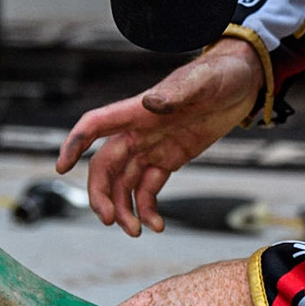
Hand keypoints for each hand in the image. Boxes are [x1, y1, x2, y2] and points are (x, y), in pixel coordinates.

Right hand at [56, 37, 260, 235]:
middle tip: (108, 221)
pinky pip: (150, 187)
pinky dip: (149, 208)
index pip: (96, 125)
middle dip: (101, 194)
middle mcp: (139, 131)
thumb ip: (177, 92)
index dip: (75, 144)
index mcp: (138, 110)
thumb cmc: (221, 73)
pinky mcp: (171, 159)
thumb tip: (152, 102)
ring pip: (125, 182)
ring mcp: (153, 146)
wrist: (243, 82)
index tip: (61, 167)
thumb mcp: (203, 80)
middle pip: (105, 166)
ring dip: (124, 208)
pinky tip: (157, 226)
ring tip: (136, 232)